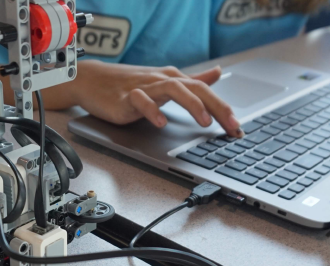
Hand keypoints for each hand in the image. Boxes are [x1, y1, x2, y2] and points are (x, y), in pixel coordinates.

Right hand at [67, 60, 241, 137]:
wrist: (92, 81)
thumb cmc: (128, 83)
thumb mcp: (165, 81)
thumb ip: (193, 80)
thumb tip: (217, 73)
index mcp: (174, 79)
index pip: (205, 90)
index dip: (224, 108)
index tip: (237, 128)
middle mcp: (162, 80)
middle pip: (195, 88)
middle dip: (217, 107)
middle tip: (231, 126)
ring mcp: (145, 88)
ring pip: (173, 88)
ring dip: (191, 104)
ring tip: (204, 122)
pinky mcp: (126, 97)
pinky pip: (141, 101)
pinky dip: (153, 111)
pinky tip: (162, 123)